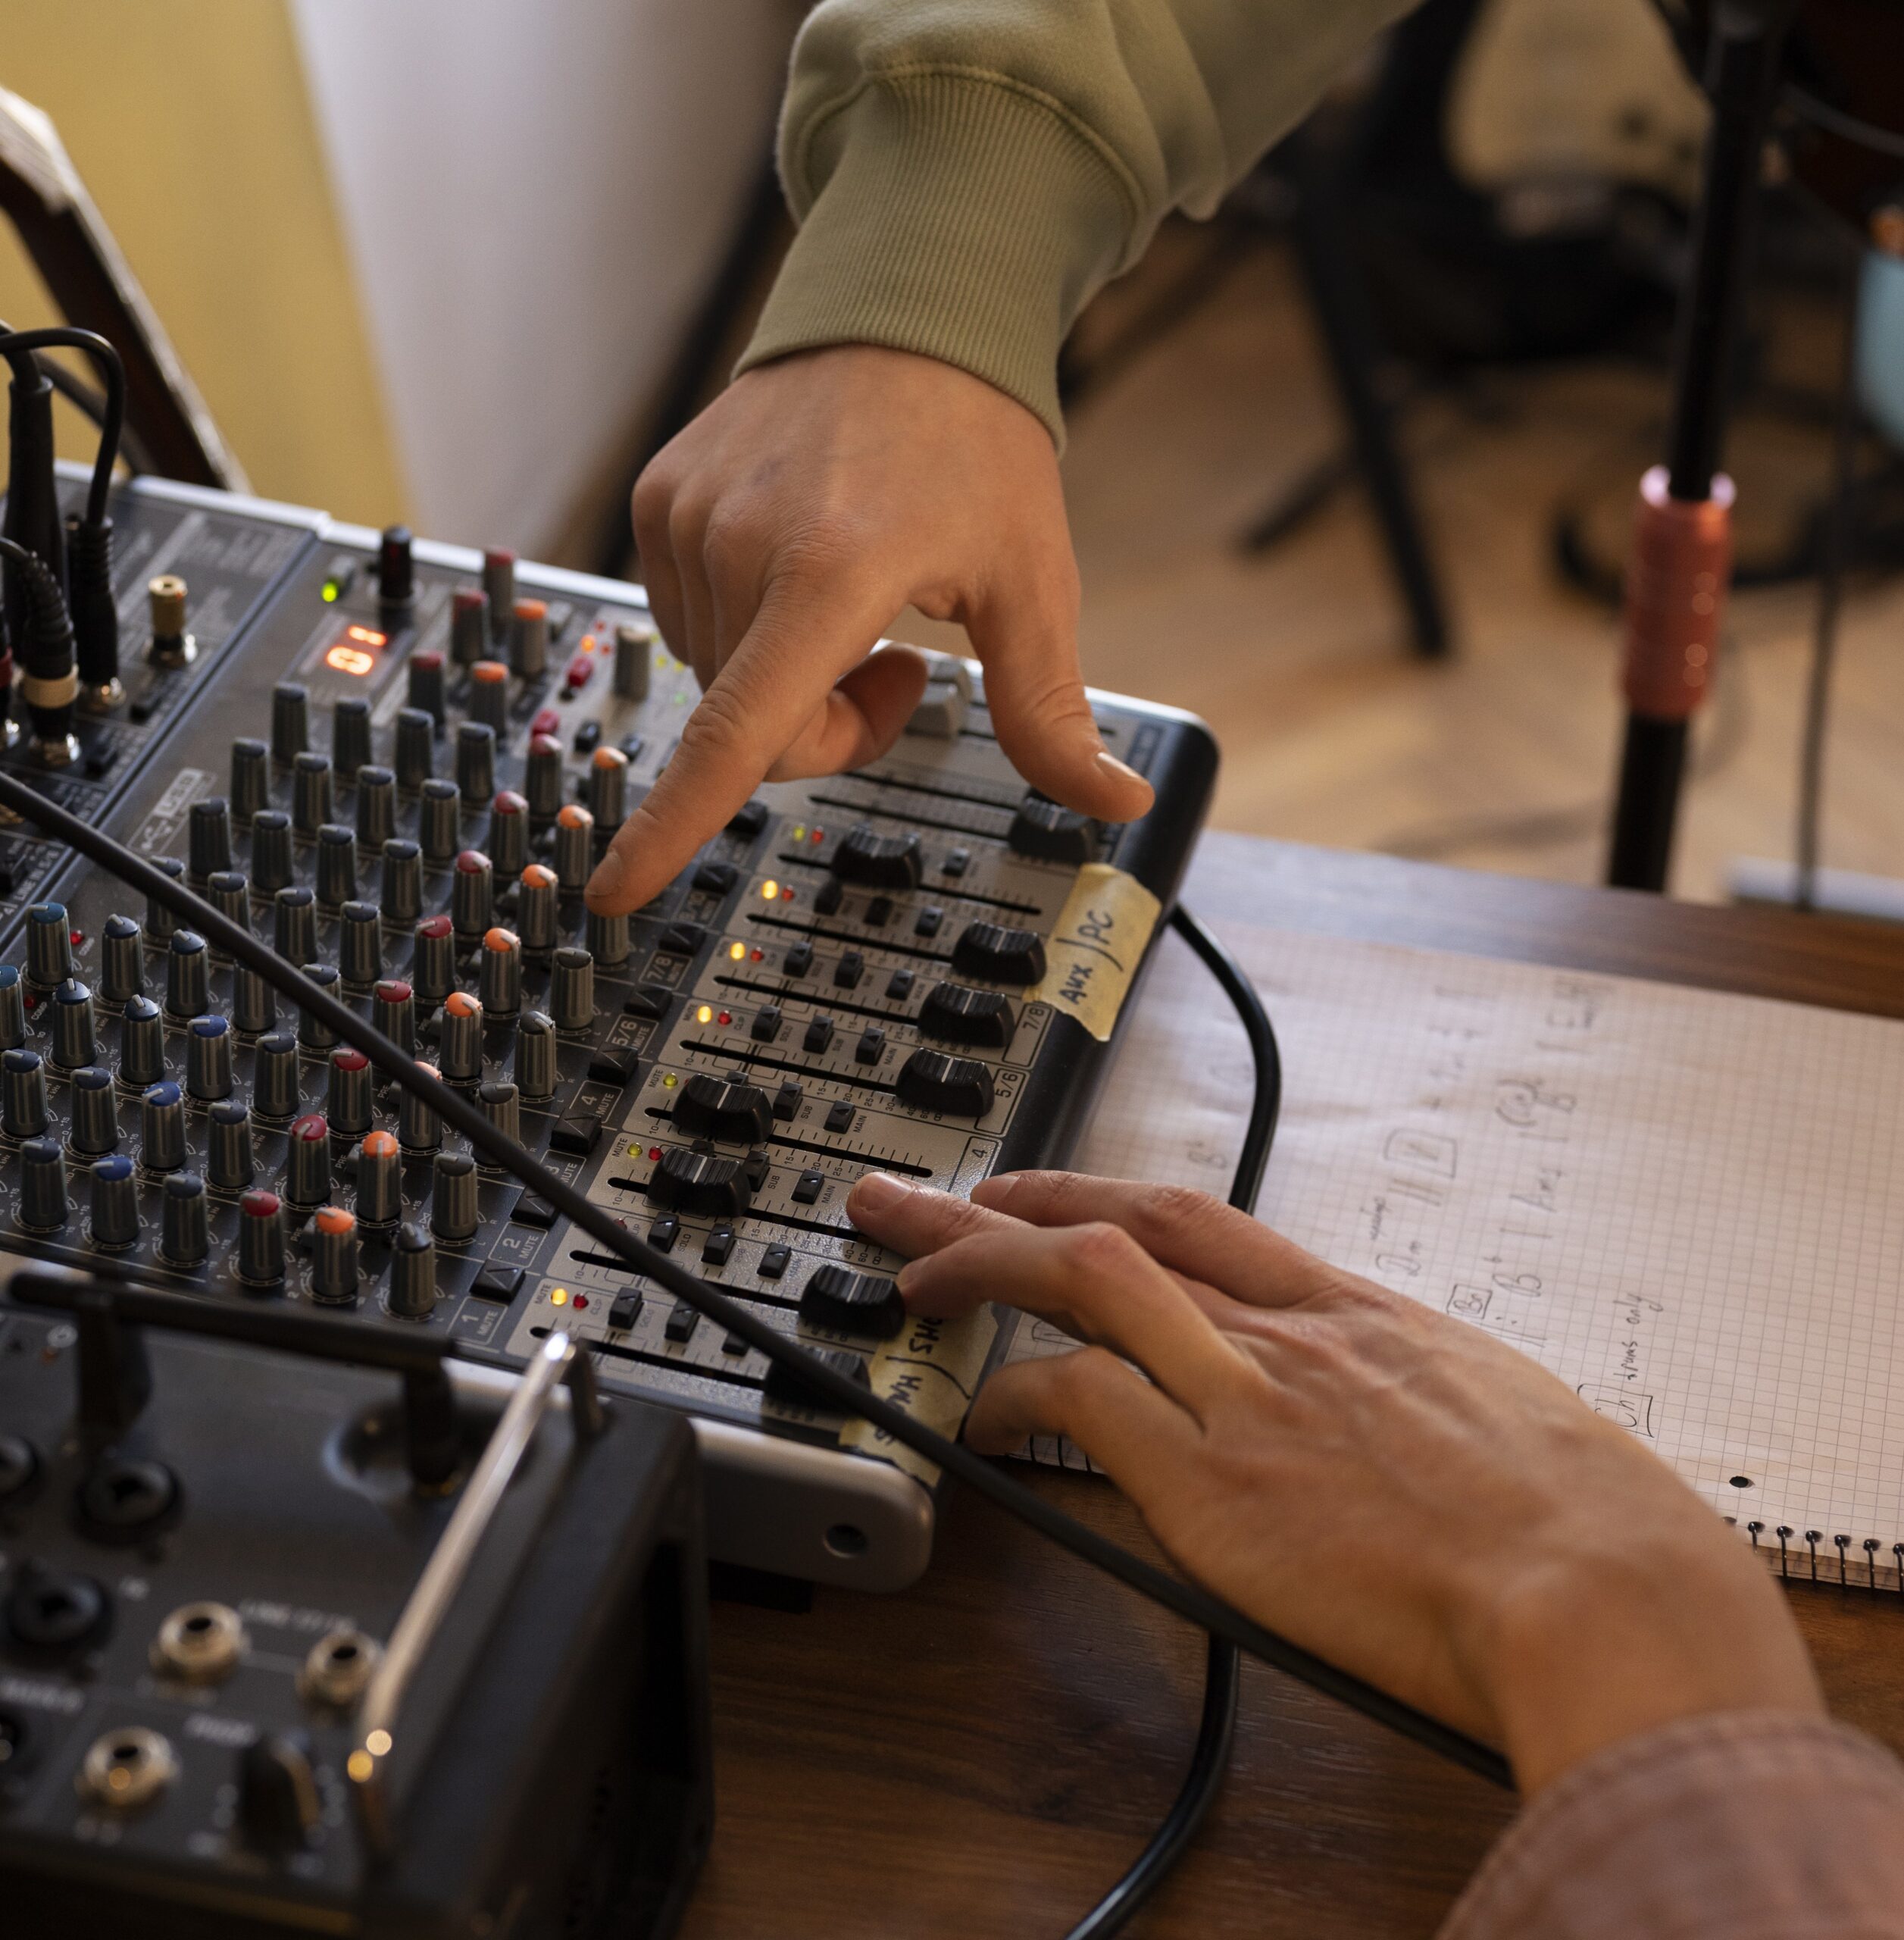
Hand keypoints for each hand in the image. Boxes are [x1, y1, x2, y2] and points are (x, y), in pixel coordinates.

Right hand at [584, 346, 1152, 915]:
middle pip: (750, 729)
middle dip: (822, 729)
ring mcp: (687, 515)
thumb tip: (1117, 803)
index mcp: (829, 571)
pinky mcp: (658, 497)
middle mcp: (739, 542)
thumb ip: (1052, 710)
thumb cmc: (974, 441)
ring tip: (851, 598)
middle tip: (897, 665)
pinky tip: (799, 566)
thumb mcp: (1031, 581)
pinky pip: (688, 618)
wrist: (904, 309)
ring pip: (716, 679)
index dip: (673, 826)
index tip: (617, 891)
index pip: (737, 731)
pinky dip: (743, 625)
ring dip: (780, 676)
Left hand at [846, 1170, 1822, 1793]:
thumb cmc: (1584, 1524)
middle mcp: (1289, 1333)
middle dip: (1003, 1201)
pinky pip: (1080, 1405)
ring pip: (1080, 1280)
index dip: (1101, 1195)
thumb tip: (1391, 1426)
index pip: (1201, 1222)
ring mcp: (1244, 1394)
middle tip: (918, 1194)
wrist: (1604, 1588)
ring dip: (978, 1264)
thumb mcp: (1498, 1419)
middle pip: (1118, 1224)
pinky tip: (980, 1419)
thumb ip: (1414, 1402)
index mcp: (1359, 1314)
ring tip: (907, 1272)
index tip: (1042, 1192)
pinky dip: (1017, 1401)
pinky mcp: (1213, 1479)